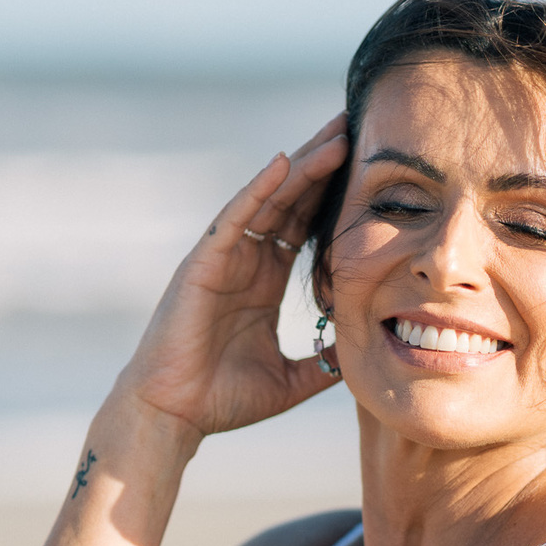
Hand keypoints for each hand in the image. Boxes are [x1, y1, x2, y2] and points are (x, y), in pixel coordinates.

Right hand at [118, 116, 348, 438]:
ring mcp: (224, 258)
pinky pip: (235, 218)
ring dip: (303, 167)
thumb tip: (361, 358)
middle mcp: (246, 262)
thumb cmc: (222, 399)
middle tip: (357, 129)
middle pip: (291, 201)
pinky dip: (259, 189)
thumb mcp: (290, 380)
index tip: (371, 171)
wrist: (175, 415)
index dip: (334, 197)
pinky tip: (285, 162)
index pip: (305, 227)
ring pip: (269, 200)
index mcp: (265, 282)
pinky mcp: (203, 263)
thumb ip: (324, 363)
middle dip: (323, 166)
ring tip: (337, 136)